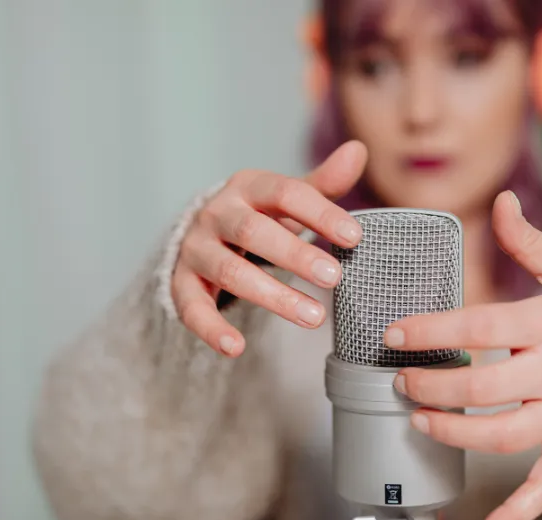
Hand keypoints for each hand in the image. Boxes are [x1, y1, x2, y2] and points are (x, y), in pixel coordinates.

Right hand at [172, 141, 367, 356]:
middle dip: (295, 255)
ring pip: (229, 271)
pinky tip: (236, 348)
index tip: (354, 237)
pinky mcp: (181, 283)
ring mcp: (196, 249)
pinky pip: (192, 307)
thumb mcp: (287, 199)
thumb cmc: (259, 216)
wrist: (203, 235)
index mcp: (248, 187)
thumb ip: (323, 183)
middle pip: (253, 231)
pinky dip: (211, 329)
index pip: (284, 192)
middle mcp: (216, 213)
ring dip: (272, 296)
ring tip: (314, 317)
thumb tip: (359, 150)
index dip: (319, 213)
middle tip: (335, 278)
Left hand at [384, 192, 541, 519]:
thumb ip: (529, 243)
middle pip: (483, 386)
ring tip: (419, 419)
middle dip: (431, 384)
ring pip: (503, 435)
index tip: (395, 333)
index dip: (432, 330)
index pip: (481, 325)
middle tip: (401, 380)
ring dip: (453, 433)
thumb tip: (499, 202)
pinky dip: (518, 513)